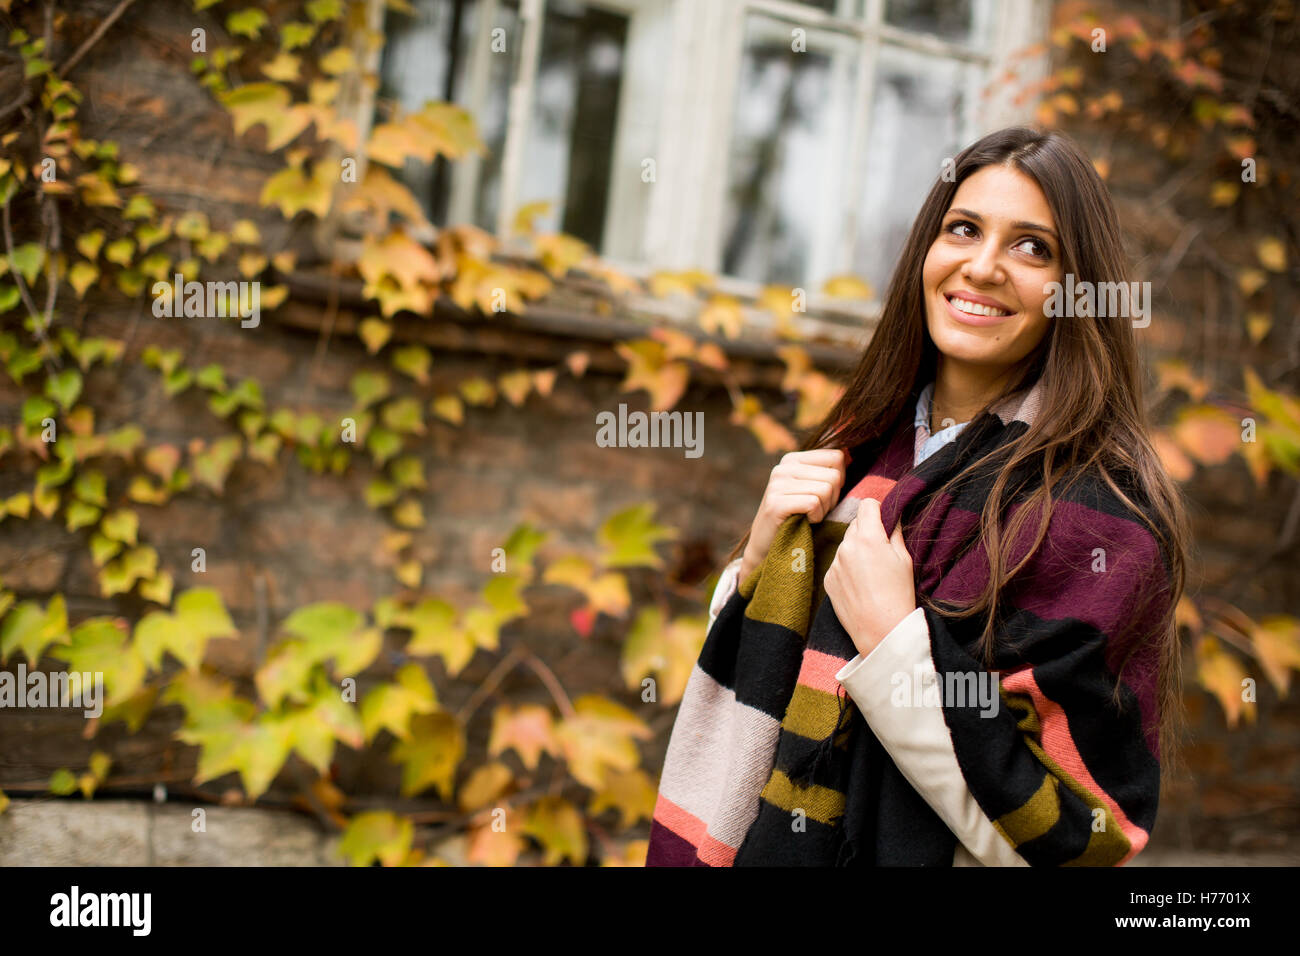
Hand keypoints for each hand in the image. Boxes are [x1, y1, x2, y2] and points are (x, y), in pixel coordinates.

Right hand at [740, 448, 847, 581]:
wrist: (769, 547)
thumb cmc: (799, 517)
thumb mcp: (812, 488)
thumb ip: (827, 471)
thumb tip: (850, 455)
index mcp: (793, 459)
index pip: (837, 457)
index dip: (839, 481)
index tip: (824, 496)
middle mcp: (783, 467)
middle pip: (834, 476)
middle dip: (832, 498)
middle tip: (815, 510)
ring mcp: (777, 484)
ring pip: (826, 489)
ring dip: (824, 509)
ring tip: (809, 516)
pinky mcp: (776, 503)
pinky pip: (813, 503)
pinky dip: (815, 517)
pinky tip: (804, 522)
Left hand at [823, 497, 916, 657]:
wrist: (881, 630)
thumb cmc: (898, 594)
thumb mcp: (905, 559)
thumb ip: (895, 532)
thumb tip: (891, 516)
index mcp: (868, 537)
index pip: (867, 505)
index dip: (878, 510)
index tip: (884, 521)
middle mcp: (847, 546)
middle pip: (855, 523)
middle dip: (867, 530)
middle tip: (881, 550)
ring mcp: (834, 563)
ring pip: (846, 544)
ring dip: (856, 549)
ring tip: (872, 572)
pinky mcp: (828, 578)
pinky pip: (838, 563)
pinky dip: (847, 567)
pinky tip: (861, 584)